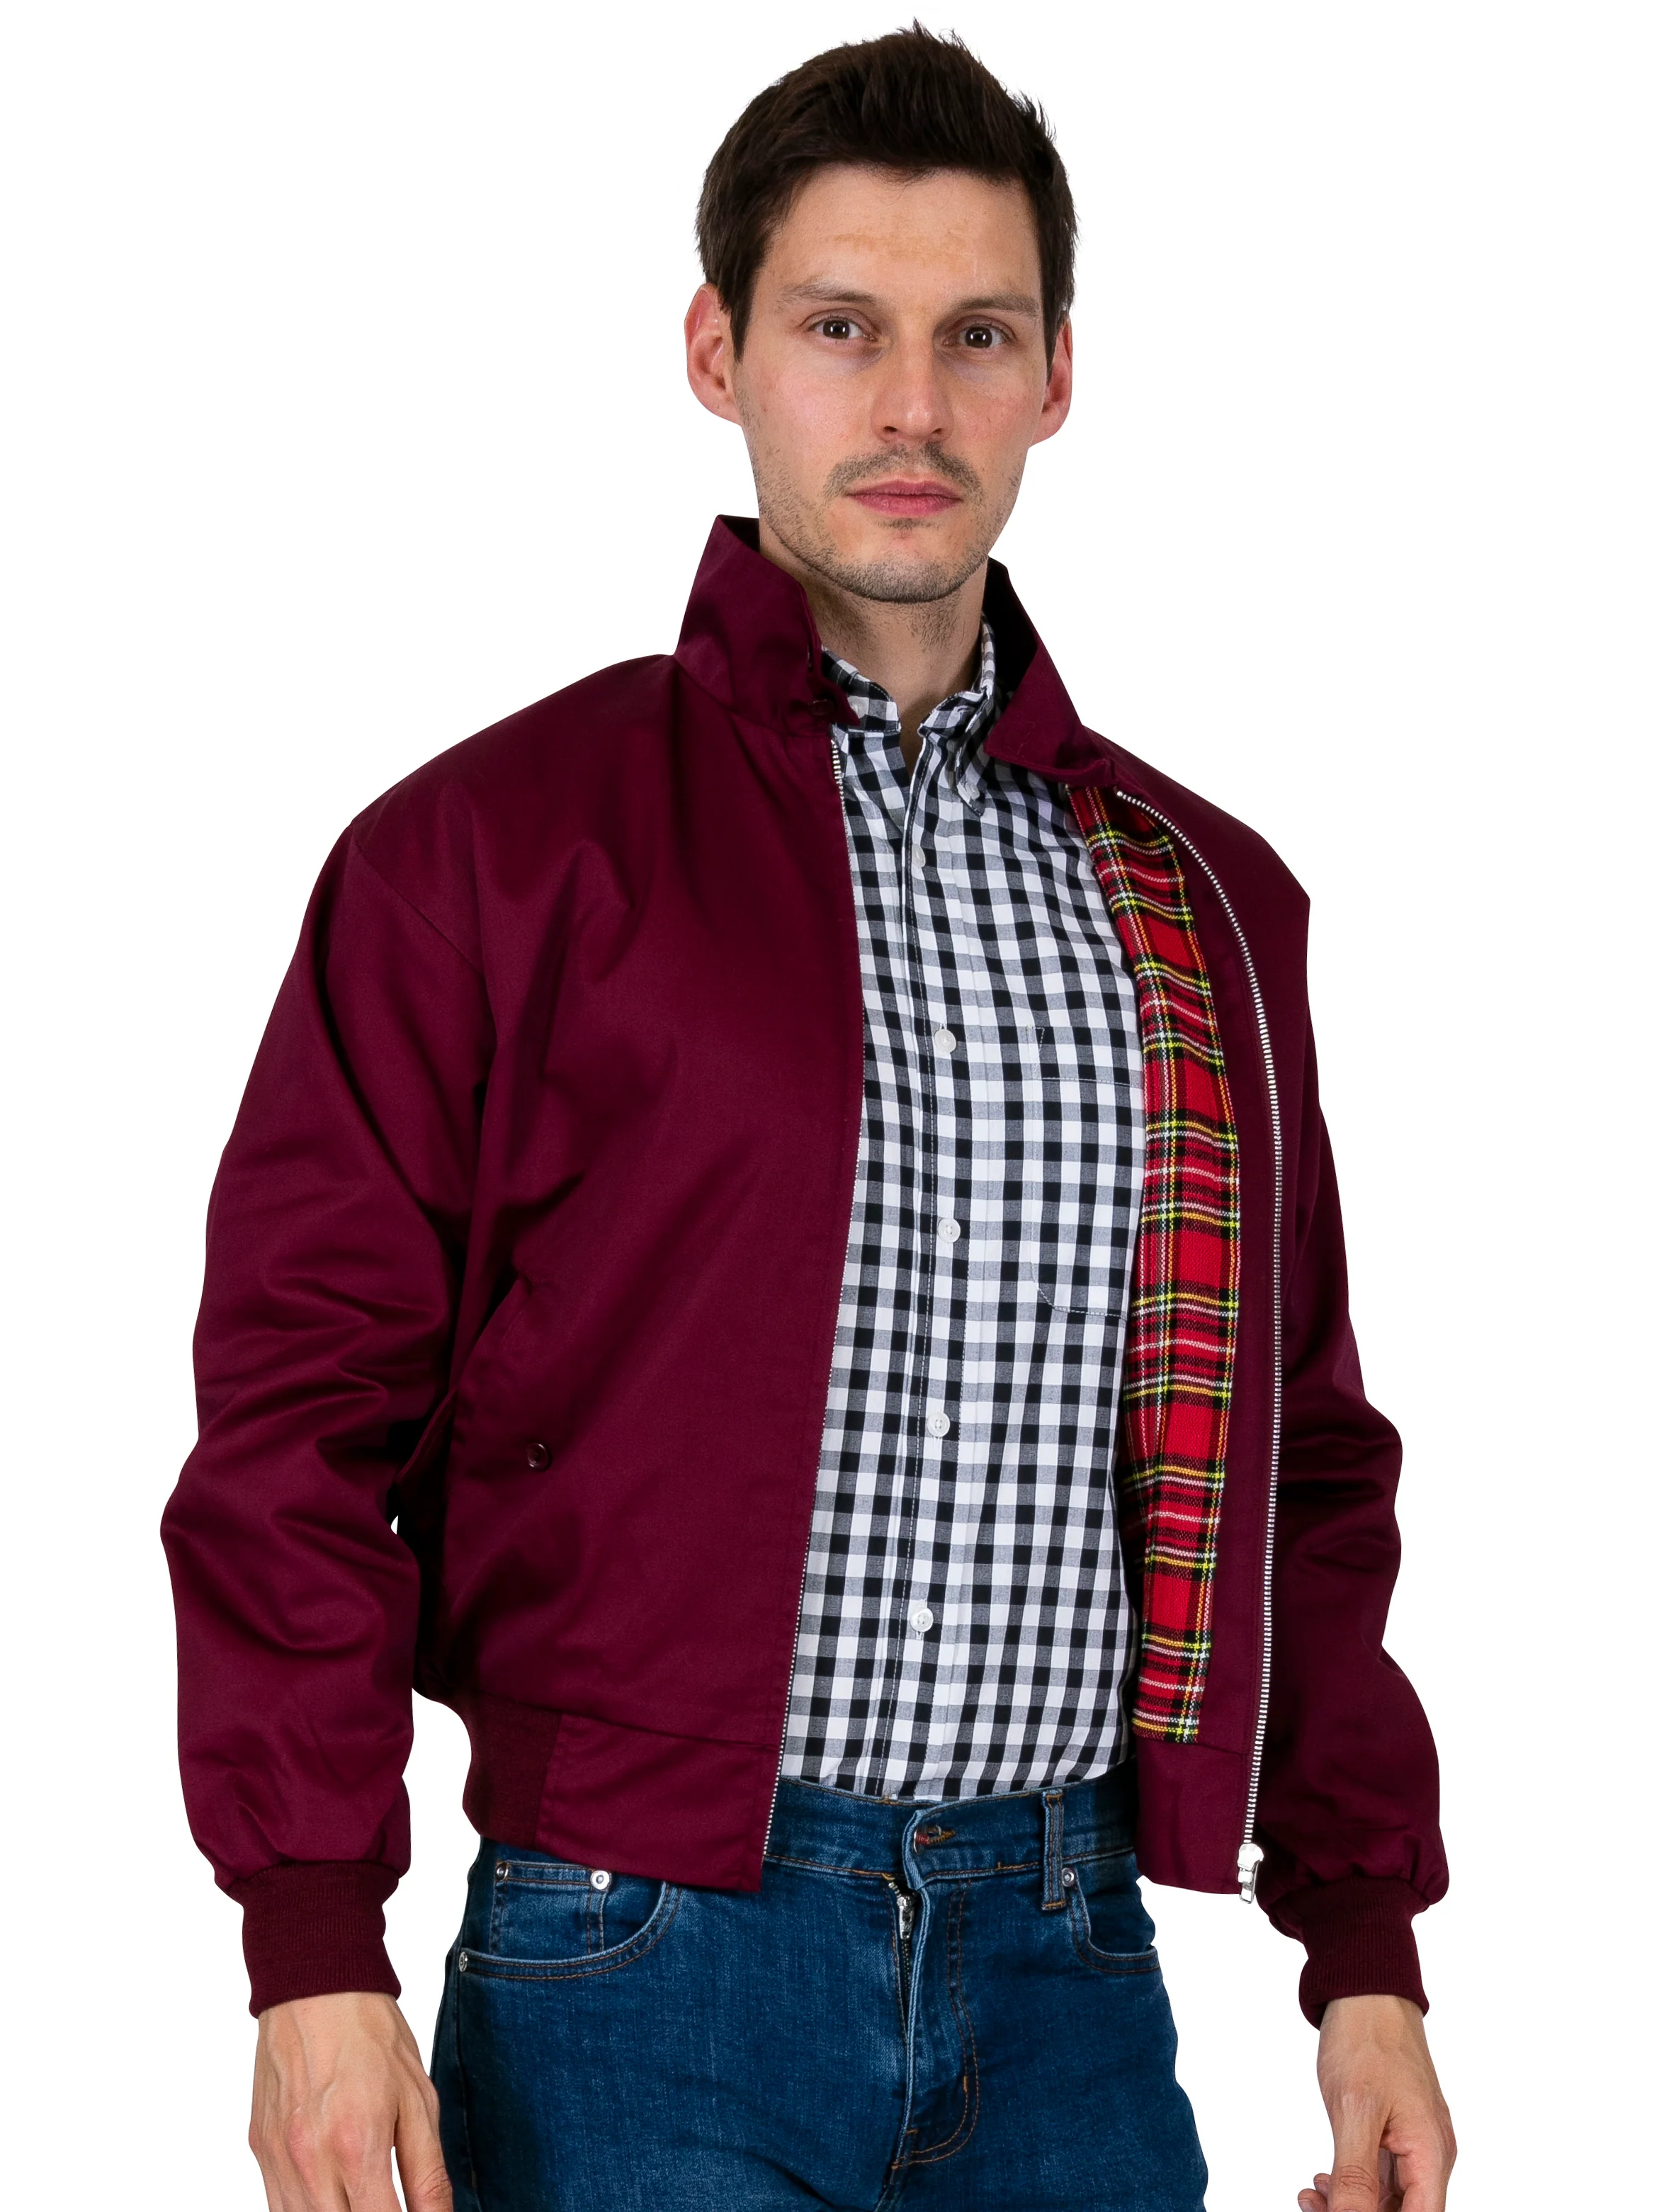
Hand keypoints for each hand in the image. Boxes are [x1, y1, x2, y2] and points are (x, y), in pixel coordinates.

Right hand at [250, 1990, 452, 2211]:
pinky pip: (278, 2206)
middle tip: (386, 2200)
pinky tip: (331, 2194)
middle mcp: (310, 2162)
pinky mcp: (260, 2150)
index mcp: (356, 2147)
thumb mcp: (419, 2099)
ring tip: (361, 2195)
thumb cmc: (371, 2035)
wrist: (316, 1986)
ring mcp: (278, 2159)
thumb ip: (428, 2172)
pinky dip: (307, 2209)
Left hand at [1297, 1994, 1454, 2211]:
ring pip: (1389, 2198)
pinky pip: (1382, 2174)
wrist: (1366, 1992)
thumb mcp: (1354, 2111)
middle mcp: (1430, 2153)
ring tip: (1311, 2195)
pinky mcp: (1398, 2131)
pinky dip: (1353, 2182)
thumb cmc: (1367, 2040)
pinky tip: (1324, 2179)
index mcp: (1430, 2152)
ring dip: (1351, 2203)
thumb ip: (1356, 2175)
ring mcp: (1415, 2142)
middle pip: (1403, 2211)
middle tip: (1312, 2205)